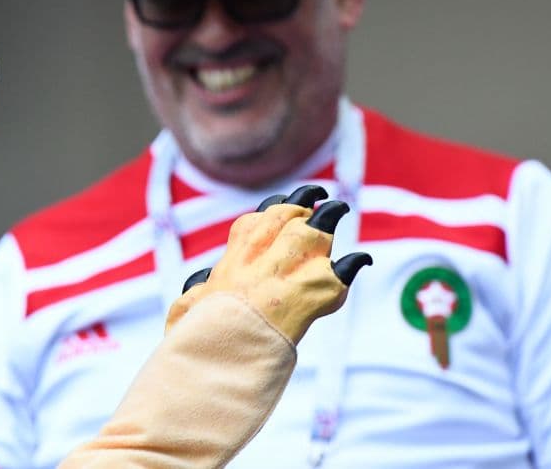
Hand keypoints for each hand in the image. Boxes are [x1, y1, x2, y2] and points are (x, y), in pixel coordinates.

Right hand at [166, 185, 371, 342]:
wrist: (219, 350)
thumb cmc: (201, 336)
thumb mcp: (190, 307)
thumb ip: (195, 295)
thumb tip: (199, 285)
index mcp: (232, 261)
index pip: (254, 224)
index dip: (271, 215)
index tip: (280, 209)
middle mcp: (259, 257)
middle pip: (285, 216)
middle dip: (301, 204)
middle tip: (318, 199)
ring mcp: (288, 270)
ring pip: (312, 234)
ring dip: (326, 221)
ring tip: (337, 211)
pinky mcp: (314, 291)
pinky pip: (341, 271)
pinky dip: (352, 264)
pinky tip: (360, 261)